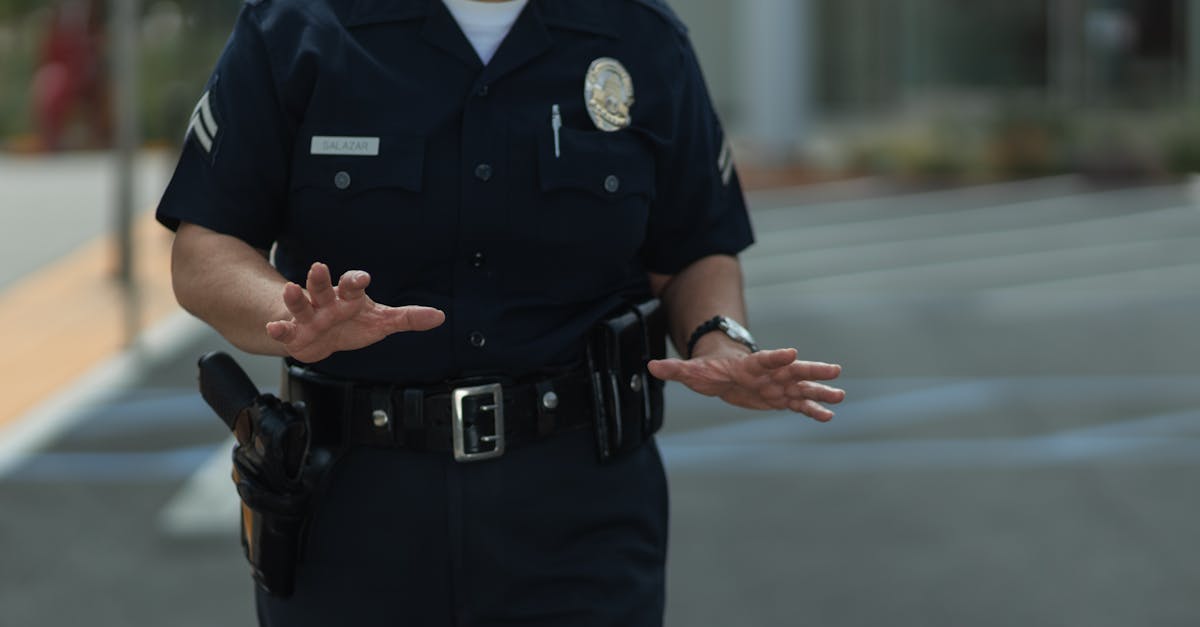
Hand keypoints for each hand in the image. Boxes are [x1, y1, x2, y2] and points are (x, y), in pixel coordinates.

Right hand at [265, 262, 444, 362]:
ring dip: (296, 297)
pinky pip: (286, 330)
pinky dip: (279, 329)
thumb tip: (439, 316)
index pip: (352, 285)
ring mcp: (309, 316)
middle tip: (319, 266)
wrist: (323, 338)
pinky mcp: (295, 333)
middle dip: (320, 279)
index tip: (363, 278)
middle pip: (323, 287)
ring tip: (290, 288)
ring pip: (301, 304)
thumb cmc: (353, 324)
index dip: (356, 281)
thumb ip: (407, 318)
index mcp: (348, 297)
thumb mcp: (382, 321)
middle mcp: (327, 303)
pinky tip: (274, 327)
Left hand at [647, 347, 844, 421]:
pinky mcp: (779, 399)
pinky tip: (828, 417)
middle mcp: (769, 374)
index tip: (792, 353)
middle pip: (793, 371)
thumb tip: (651, 367)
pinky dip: (812, 411)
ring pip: (801, 388)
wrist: (722, 372)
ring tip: (840, 396)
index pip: (765, 359)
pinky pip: (799, 406)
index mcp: (750, 365)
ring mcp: (777, 386)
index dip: (777, 357)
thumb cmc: (708, 369)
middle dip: (811, 371)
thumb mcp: (691, 371)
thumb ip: (675, 369)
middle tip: (834, 369)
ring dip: (820, 392)